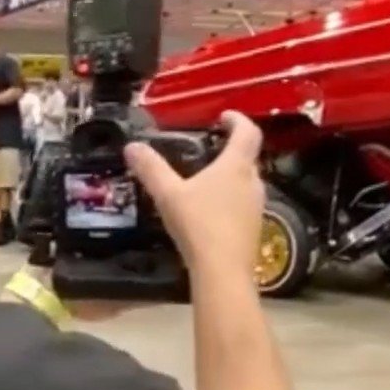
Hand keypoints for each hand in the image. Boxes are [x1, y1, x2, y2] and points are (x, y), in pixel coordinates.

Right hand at [125, 113, 264, 278]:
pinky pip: (244, 206)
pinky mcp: (255, 230)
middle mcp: (253, 182)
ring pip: (247, 183)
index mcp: (236, 166)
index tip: (224, 117)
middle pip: (248, 158)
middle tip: (212, 149)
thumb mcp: (169, 195)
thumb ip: (151, 169)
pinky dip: (231, 201)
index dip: (238, 120)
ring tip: (209, 181)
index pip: (247, 132)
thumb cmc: (199, 226)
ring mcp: (257, 208)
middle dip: (232, 150)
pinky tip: (212, 213)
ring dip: (232, 177)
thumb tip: (132, 147)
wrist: (224, 273)